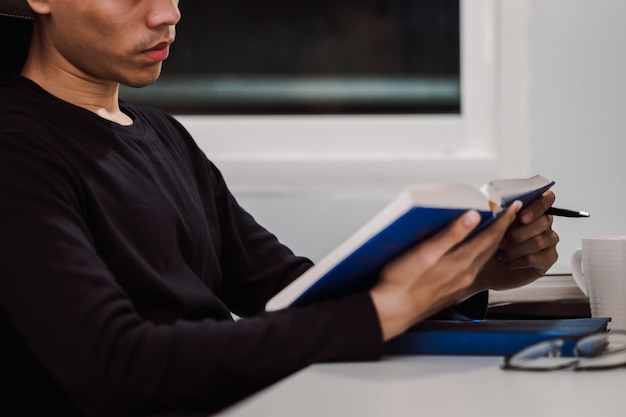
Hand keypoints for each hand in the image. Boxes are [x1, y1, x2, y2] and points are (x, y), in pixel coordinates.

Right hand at [370, 202, 521, 340]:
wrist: (392, 311)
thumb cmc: (401, 283)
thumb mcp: (424, 253)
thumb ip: (451, 235)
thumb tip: (473, 217)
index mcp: (461, 263)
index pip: (490, 237)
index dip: (504, 220)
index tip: (515, 207)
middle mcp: (465, 275)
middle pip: (491, 248)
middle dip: (503, 229)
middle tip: (511, 214)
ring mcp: (460, 284)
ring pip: (484, 259)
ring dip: (494, 243)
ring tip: (497, 229)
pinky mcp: (452, 290)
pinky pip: (475, 268)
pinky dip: (481, 255)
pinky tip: (474, 252)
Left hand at [478, 191, 559, 290]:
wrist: (485, 269)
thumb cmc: (487, 244)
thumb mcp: (489, 226)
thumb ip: (501, 214)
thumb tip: (509, 207)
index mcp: (530, 209)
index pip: (547, 198)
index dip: (538, 205)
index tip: (522, 216)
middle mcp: (542, 224)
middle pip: (544, 221)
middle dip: (519, 233)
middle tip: (502, 241)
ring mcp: (547, 241)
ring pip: (540, 240)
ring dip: (516, 248)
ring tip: (502, 253)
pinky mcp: (547, 259)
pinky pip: (540, 257)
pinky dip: (520, 260)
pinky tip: (510, 262)